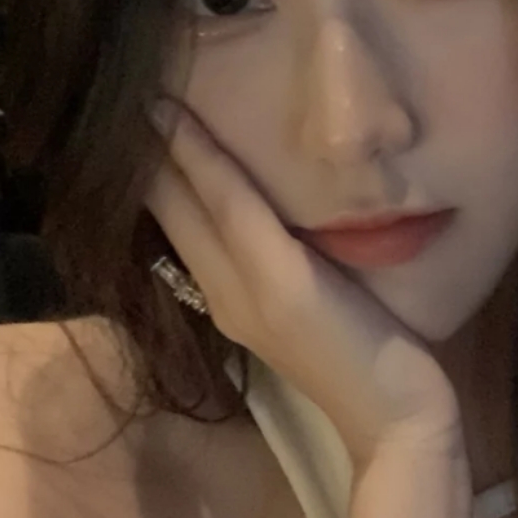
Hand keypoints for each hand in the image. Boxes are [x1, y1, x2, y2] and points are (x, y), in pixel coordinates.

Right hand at [143, 98, 466, 467]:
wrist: (397, 421)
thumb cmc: (368, 365)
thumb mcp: (313, 310)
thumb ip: (286, 270)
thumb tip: (276, 218)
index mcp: (229, 301)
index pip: (178, 227)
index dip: (152, 177)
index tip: (135, 128)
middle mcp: (223, 295)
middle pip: (168, 211)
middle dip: (142, 155)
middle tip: (121, 96)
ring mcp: (245, 290)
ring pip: (187, 203)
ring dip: (159, 146)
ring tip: (139, 97)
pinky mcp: (278, 282)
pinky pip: (231, 206)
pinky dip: (202, 161)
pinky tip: (179, 122)